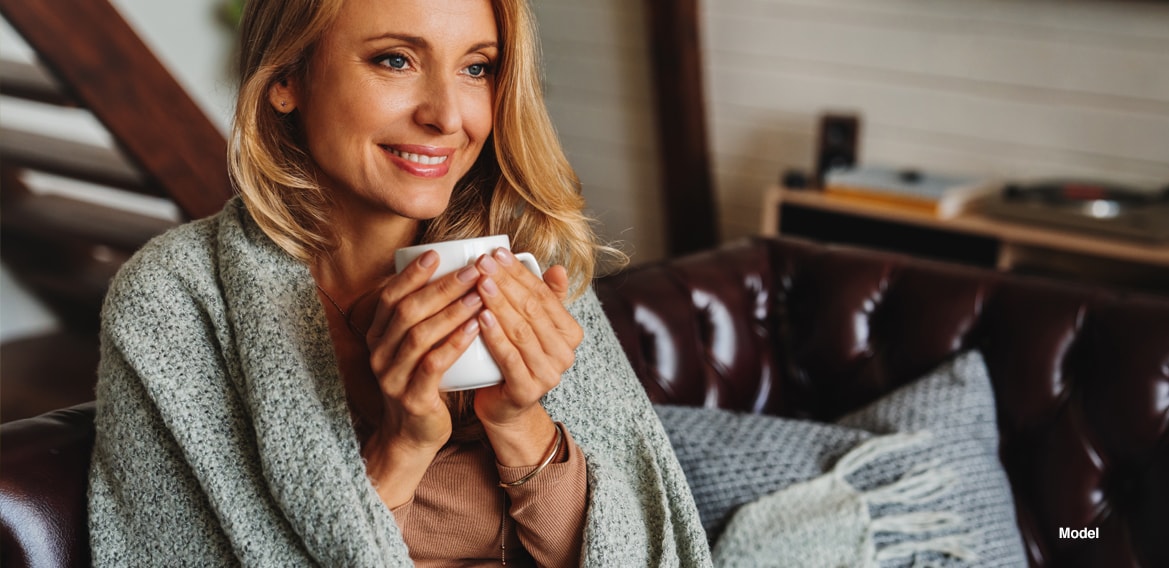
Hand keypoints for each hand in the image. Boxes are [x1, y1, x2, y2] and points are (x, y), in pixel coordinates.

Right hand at [353, 250, 483, 505]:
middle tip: (472, 270)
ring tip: (479, 294)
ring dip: (452, 311)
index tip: (436, 254)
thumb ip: (423, 315)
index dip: (411, 274)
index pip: (389, 296)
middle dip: (441, 287)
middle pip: (407, 311)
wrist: (413, 434)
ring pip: (419, 335)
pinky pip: (432, 365)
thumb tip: (446, 272)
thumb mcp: (415, 346)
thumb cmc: (422, 381)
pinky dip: (454, 343)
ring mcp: (392, 376)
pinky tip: (475, 328)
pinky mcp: (411, 397)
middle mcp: (379, 353)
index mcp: (377, 335)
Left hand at [470, 248, 582, 464]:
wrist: (504, 407)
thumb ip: (545, 297)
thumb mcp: (531, 325)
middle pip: (532, 310)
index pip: (543, 294)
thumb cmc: (514, 357)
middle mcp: (565, 354)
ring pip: (521, 331)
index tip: (496, 253)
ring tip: (479, 283)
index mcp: (570, 333)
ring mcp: (548, 374)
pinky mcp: (527, 391)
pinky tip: (481, 317)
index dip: (519, 272)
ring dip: (499, 304)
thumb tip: (558, 268)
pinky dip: (495, 336)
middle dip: (505, 283)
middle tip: (482, 263)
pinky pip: (510, 358)